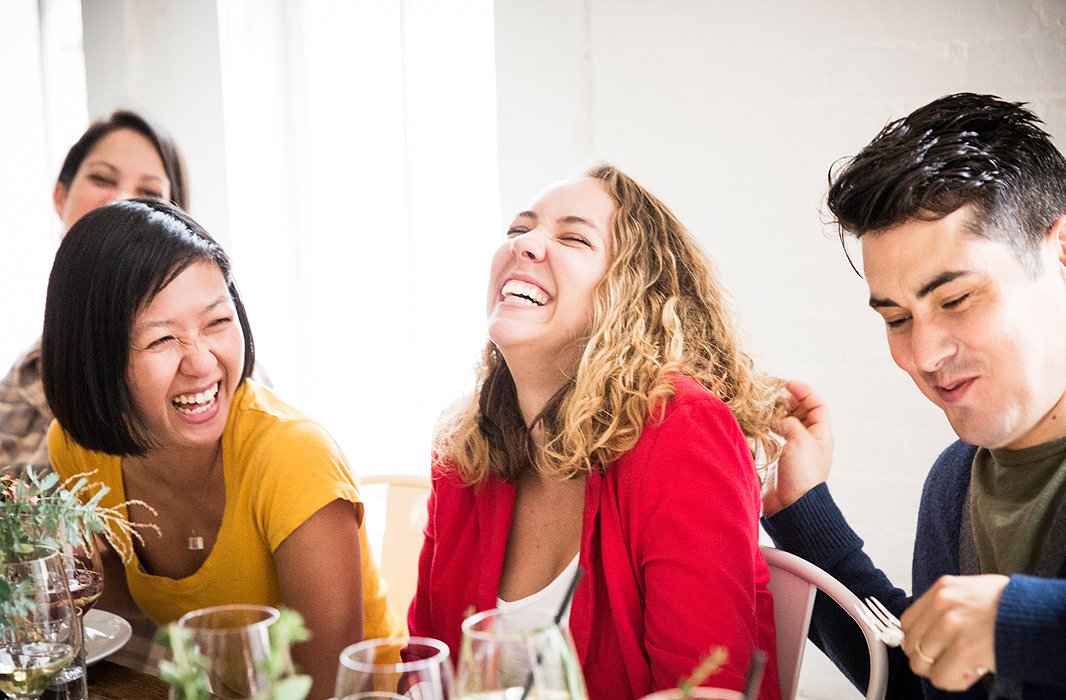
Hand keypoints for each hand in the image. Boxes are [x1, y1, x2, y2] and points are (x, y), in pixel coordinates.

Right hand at [761, 380, 833, 514]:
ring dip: (777, 413)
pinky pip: (776, 436)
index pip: (818, 405)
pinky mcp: (780, 458)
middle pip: (802, 412)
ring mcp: (795, 449)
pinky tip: (760, 425)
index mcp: (821, 435)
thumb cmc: (802, 473)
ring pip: (788, 423)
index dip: (804, 392)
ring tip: (764, 408)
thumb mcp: (800, 441)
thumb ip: (790, 423)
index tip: (787, 384)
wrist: (792, 505)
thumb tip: (778, 419)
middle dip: (789, 400)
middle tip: (772, 395)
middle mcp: (810, 440)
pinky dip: (769, 427)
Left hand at [900, 574, 1007, 690]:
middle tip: (950, 660)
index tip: (933, 648)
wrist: (1037, 613)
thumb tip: (930, 625)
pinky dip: (955, 681)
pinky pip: (941, 677)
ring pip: (921, 664)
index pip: (907, 622)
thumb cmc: (1010, 605)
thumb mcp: (973, 590)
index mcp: (942, 588)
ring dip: (942, 671)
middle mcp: (942, 604)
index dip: (919, 641)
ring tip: (963, 666)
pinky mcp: (963, 648)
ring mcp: (950, 626)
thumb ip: (948, 604)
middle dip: (929, 659)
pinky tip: (971, 673)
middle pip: (910, 644)